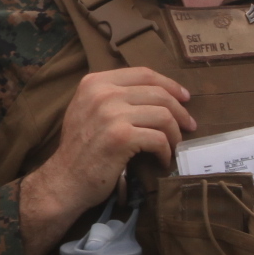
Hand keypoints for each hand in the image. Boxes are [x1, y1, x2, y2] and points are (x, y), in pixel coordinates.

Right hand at [17, 68, 195, 254]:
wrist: (64, 181)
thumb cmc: (80, 149)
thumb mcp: (88, 110)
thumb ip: (112, 95)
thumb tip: (155, 92)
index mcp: (95, 82)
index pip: (143, 73)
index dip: (169, 84)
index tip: (184, 98)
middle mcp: (102, 93)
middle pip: (158, 93)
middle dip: (180, 110)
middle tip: (189, 125)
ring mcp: (111, 113)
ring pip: (163, 115)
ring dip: (175, 133)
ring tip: (175, 146)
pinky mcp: (121, 137)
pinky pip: (158, 138)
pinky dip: (166, 151)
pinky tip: (163, 160)